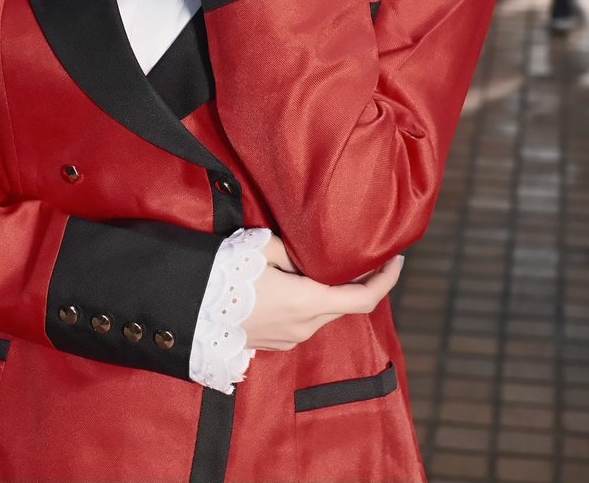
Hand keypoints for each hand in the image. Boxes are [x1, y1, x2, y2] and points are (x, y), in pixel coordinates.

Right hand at [244, 234, 404, 351]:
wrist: (192, 307)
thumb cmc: (229, 272)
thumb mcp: (266, 247)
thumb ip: (297, 251)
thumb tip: (310, 255)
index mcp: (308, 303)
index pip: (364, 299)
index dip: (387, 281)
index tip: (397, 260)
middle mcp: (304, 327)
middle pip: (344, 305)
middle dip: (357, 282)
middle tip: (362, 255)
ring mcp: (289, 339)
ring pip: (322, 314)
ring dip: (330, 292)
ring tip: (325, 265)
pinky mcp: (275, 342)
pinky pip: (303, 321)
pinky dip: (310, 303)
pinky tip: (298, 284)